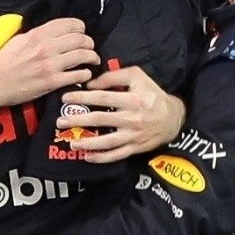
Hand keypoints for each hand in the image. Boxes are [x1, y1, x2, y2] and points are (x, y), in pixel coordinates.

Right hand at [0, 17, 98, 119]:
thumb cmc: (3, 62)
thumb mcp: (18, 40)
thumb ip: (37, 34)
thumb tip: (52, 32)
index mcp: (37, 35)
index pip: (68, 24)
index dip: (80, 27)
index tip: (81, 32)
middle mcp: (45, 47)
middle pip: (79, 39)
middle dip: (89, 42)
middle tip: (90, 46)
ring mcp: (50, 65)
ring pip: (82, 55)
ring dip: (92, 57)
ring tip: (92, 59)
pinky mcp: (52, 82)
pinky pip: (78, 75)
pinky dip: (85, 74)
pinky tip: (84, 74)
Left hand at [56, 66, 185, 162]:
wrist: (173, 117)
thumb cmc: (152, 93)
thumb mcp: (136, 76)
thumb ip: (113, 76)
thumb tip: (91, 84)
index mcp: (131, 99)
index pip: (101, 97)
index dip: (81, 97)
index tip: (65, 98)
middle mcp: (131, 118)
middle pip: (100, 119)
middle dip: (78, 120)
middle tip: (60, 121)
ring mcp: (133, 136)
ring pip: (107, 142)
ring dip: (87, 143)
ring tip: (72, 141)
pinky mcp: (135, 148)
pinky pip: (116, 155)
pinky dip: (101, 158)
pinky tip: (87, 156)